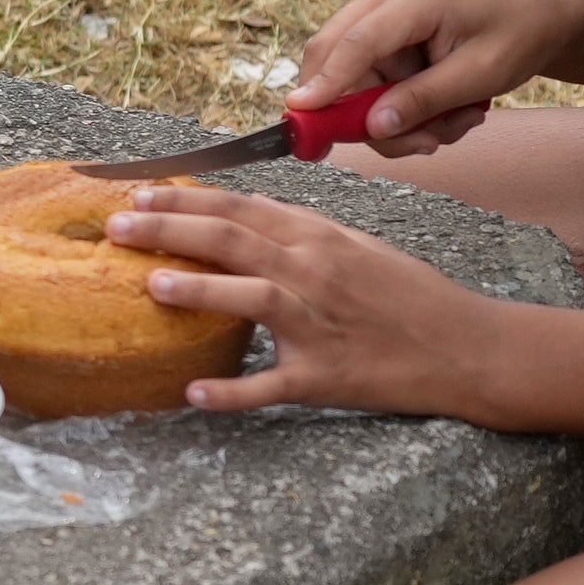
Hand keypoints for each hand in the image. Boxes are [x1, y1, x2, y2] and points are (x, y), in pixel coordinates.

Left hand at [93, 183, 502, 419]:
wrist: (466, 346)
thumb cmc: (409, 295)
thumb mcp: (356, 246)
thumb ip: (299, 231)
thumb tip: (245, 213)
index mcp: (319, 238)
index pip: (240, 208)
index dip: (186, 198)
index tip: (139, 191)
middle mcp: (315, 273)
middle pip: (233, 240)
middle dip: (170, 229)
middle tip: (117, 224)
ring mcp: (320, 325)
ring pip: (253, 298)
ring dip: (200, 289)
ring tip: (151, 284)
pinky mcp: (326, 377)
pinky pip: (272, 386)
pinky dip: (232, 392)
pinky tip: (194, 393)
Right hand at [286, 0, 583, 156]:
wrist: (538, 19)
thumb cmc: (517, 37)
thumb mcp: (480, 76)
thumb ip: (424, 100)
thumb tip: (372, 127)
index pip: (354, 44)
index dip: (325, 83)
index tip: (298, 114)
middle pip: (336, 62)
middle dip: (370, 115)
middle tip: (425, 144)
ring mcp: (377, 9)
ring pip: (351, 82)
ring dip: (397, 117)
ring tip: (452, 123)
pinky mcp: (379, 29)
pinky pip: (366, 82)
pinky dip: (400, 107)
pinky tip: (442, 108)